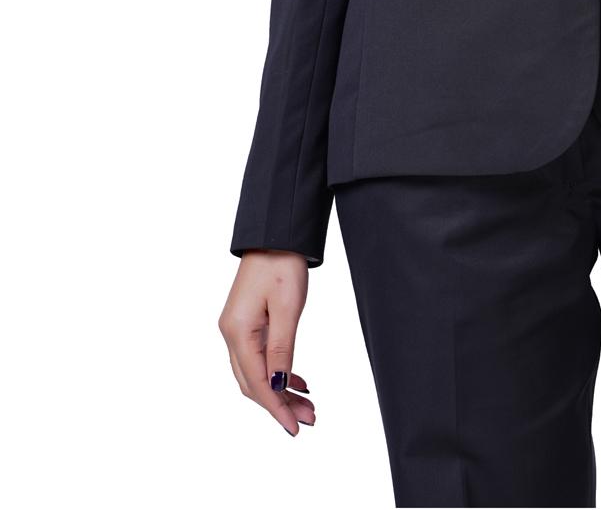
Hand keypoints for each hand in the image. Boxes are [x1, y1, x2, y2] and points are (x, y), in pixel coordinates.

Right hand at [218, 250, 315, 434]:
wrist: (275, 233)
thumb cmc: (282, 264)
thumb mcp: (287, 309)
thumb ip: (282, 349)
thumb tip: (278, 386)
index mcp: (238, 332)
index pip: (257, 383)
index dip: (276, 408)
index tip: (295, 427)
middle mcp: (231, 334)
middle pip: (254, 382)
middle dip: (280, 404)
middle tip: (308, 419)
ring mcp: (236, 329)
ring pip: (257, 372)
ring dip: (280, 390)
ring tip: (308, 405)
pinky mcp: (246, 322)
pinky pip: (259, 357)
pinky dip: (277, 371)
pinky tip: (296, 380)